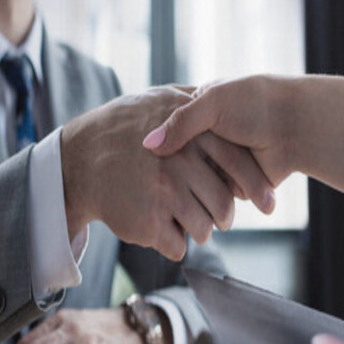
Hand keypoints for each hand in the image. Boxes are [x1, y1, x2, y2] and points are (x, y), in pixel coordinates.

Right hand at [62, 86, 274, 260]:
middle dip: (225, 217)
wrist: (78, 158)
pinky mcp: (148, 223)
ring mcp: (165, 195)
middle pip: (224, 205)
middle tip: (219, 218)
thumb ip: (192, 103)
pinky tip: (165, 230)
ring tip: (191, 224)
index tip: (265, 201)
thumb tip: (222, 98)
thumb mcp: (159, 99)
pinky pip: (177, 245)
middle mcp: (181, 166)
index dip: (254, 186)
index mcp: (191, 138)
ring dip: (201, 232)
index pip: (237, 166)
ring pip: (203, 230)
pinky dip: (176, 244)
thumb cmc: (121, 125)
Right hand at [142, 75, 296, 189]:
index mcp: (199, 115)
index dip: (158, 152)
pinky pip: (213, 199)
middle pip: (179, 166)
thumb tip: (148, 146)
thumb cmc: (254, 103)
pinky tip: (188, 206)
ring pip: (194, 186)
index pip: (169, 139)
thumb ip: (180, 123)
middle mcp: (208, 143)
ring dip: (187, 192)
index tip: (144, 161)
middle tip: (153, 183)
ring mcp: (221, 166)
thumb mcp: (211, 103)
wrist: (297, 124)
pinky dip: (206, 203)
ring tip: (169, 198)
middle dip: (170, 175)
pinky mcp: (235, 186)